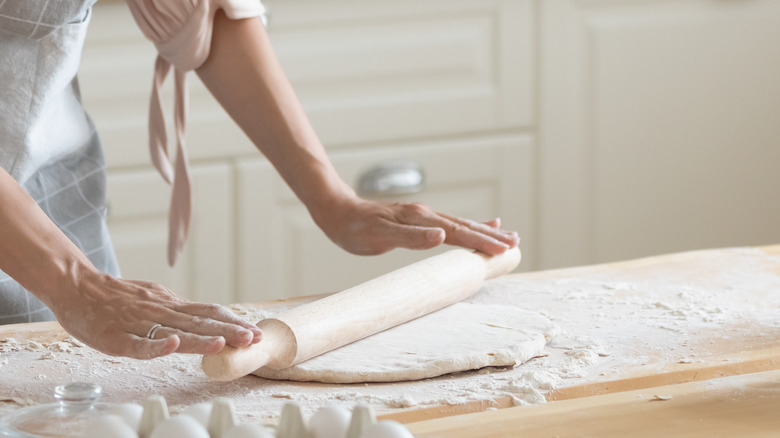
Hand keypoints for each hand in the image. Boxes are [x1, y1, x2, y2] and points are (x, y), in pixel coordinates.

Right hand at [49, 272, 262, 359]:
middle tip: (253, 338)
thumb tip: (209, 318)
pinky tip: (172, 346)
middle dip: (228, 331)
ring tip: (224, 343)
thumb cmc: (115, 297)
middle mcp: (160, 311)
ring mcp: (138, 323)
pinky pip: (137, 344)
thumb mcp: (153, 298)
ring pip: (174, 331)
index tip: (255, 331)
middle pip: (199, 322)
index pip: (207, 312)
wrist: (76, 285)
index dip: (232, 322)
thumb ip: (177, 310)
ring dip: (201, 338)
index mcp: (169, 304)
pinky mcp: (116, 337)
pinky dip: (155, 346)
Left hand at [313, 196, 519, 255]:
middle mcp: (425, 215)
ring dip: (484, 231)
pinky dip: (468, 226)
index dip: (481, 242)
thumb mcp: (379, 236)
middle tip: (515, 243)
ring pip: (460, 224)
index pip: (458, 233)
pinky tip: (478, 226)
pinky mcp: (417, 220)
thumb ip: (411, 237)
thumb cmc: (354, 228)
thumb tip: (442, 236)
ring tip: (507, 235)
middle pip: (465, 226)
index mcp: (420, 219)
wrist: (337, 210)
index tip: (504, 249)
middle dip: (490, 236)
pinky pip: (450, 223)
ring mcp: (423, 216)